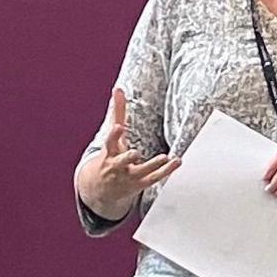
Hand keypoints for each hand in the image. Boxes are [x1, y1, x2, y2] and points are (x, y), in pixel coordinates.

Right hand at [78, 89, 178, 219]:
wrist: (100, 188)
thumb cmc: (110, 156)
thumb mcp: (112, 137)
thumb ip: (117, 112)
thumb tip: (118, 88)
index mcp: (109, 152)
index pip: (109, 143)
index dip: (114, 135)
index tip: (118, 127)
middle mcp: (118, 166)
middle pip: (122, 161)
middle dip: (127, 157)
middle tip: (135, 152)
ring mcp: (129, 176)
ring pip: (141, 171)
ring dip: (153, 165)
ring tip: (164, 157)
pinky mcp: (140, 184)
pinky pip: (154, 178)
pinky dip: (166, 171)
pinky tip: (177, 162)